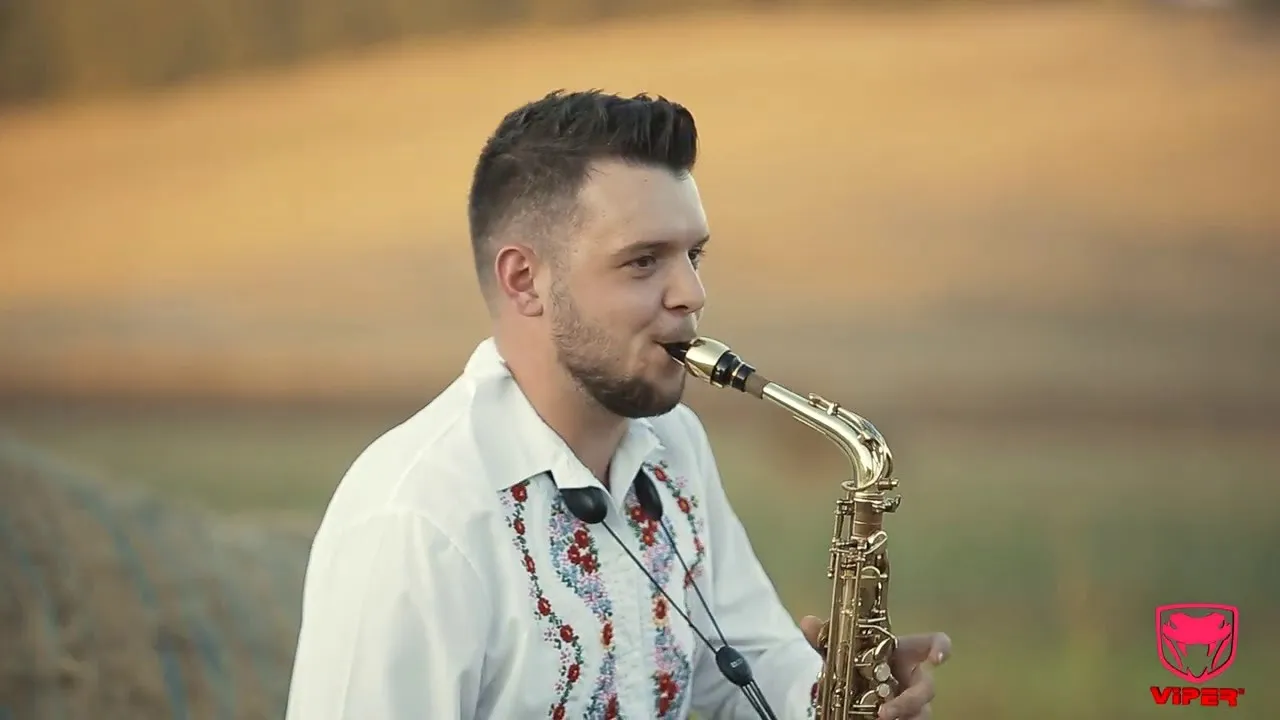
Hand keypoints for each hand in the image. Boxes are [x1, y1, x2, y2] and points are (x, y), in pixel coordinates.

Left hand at [800, 615, 949, 719]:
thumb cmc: (856, 663)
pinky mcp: (907, 716)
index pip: (933, 643)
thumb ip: (825, 639)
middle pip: (927, 687)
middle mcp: (913, 677)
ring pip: (921, 712)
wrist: (851, 688)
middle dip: (910, 701)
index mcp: (904, 653)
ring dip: (903, 716)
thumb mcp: (838, 652)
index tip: (937, 658)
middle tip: (885, 711)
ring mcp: (913, 700)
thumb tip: (808, 622)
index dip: (941, 647)